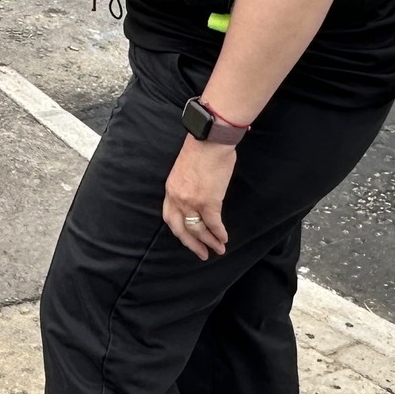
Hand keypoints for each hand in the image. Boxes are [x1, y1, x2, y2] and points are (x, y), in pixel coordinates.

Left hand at [163, 135, 235, 259]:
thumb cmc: (200, 150)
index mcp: (170, 190)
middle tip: (201, 254)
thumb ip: (186, 186)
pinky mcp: (209, 201)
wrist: (210, 140)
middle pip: (182, 229)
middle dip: (192, 244)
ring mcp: (192, 201)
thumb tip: (196, 195)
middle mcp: (178, 198)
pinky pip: (214, 223)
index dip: (179, 230)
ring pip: (199, 229)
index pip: (170, 217)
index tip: (187, 238)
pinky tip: (224, 239)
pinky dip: (220, 233)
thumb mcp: (183, 170)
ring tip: (218, 249)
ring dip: (210, 241)